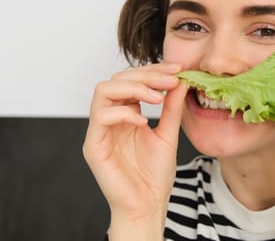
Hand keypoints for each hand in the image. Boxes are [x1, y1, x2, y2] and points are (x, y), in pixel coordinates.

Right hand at [83, 63, 187, 225]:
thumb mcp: (169, 134)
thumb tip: (180, 80)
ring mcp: (99, 131)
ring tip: (158, 99)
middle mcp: (110, 118)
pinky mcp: (93, 146)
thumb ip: (172, 108)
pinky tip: (144, 122)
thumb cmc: (154, 175)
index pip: (131, 79)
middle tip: (170, 81)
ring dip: (133, 88)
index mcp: (125, 113)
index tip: (177, 69)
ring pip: (103, 90)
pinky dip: (124, 114)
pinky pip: (101, 117)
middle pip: (116, 79)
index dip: (153, 70)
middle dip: (146, 76)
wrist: (148, 205)